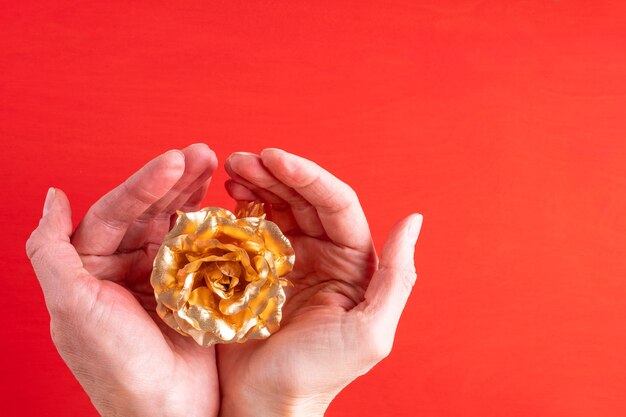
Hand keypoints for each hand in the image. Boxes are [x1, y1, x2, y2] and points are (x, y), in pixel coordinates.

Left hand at [26, 144, 220, 416]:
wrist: (167, 410)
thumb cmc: (115, 363)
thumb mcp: (70, 305)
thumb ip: (50, 249)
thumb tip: (51, 196)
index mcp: (91, 267)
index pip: (115, 211)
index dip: (145, 183)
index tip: (175, 160)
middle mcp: (125, 267)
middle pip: (150, 211)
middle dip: (176, 180)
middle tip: (204, 153)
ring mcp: (161, 276)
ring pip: (177, 224)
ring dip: (195, 193)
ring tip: (216, 163)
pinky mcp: (192, 287)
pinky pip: (202, 249)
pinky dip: (214, 225)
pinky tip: (224, 204)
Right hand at [218, 149, 422, 416]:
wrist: (264, 404)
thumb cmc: (319, 375)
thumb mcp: (370, 333)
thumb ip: (397, 276)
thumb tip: (414, 219)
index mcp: (354, 263)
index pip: (336, 204)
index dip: (307, 176)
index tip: (272, 158)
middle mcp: (324, 254)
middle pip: (303, 199)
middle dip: (274, 173)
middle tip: (241, 159)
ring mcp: (288, 259)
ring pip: (277, 206)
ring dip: (256, 183)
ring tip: (231, 168)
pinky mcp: (256, 269)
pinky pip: (250, 228)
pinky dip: (239, 208)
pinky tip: (227, 195)